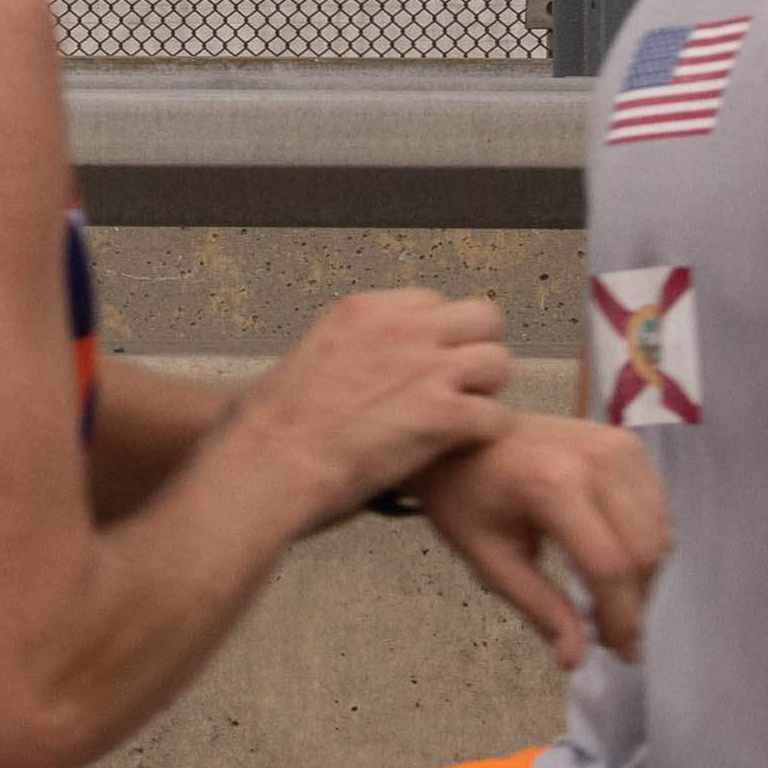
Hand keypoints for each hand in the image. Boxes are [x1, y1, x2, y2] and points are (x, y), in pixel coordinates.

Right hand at [247, 286, 522, 514]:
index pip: (433, 303)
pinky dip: (482, 437)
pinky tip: (455, 452)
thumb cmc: (267, 427)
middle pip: (482, 318)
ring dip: (485, 394)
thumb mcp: (304, 359)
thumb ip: (348, 352)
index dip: (439, 337)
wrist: (268, 464)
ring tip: (460, 423)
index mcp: (364, 310)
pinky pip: (496, 417)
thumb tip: (353, 374)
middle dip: (477, 352)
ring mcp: (427, 368)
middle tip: (459, 389)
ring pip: (499, 363)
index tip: (427, 365)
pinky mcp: (444, 414)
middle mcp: (402, 328)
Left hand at [412, 409, 671, 666]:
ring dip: (643, 578)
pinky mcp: (630, 444)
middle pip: (641, 552)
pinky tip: (616, 565)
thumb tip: (576, 659)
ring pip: (658, 534)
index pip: (607, 565)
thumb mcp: (486, 557)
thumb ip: (536, 606)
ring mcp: (619, 446)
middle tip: (614, 635)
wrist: (461, 435)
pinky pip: (658, 511)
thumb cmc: (464, 496)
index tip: (619, 652)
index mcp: (551, 484)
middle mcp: (596, 459)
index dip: (620, 616)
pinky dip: (645, 547)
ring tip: (611, 602)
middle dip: (635, 603)